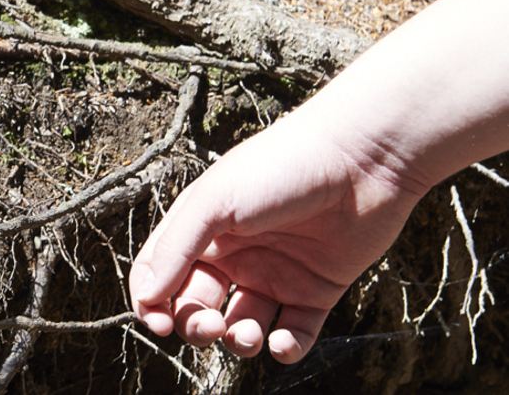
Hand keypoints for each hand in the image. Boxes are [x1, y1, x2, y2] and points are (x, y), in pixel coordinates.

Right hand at [129, 108, 427, 362]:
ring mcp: (275, 274)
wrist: (362, 158)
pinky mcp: (317, 291)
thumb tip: (145, 298)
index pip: (160, 276)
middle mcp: (234, 255)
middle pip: (198, 307)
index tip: (160, 324)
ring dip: (238, 342)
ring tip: (248, 336)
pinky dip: (284, 349)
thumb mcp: (213, 202)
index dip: (152, 304)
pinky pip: (294, 334)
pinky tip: (281, 343)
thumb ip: (174, 250)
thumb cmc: (280, 167)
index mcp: (202, 230)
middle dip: (197, 327)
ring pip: (242, 327)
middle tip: (212, 327)